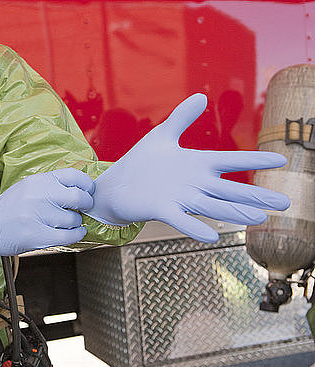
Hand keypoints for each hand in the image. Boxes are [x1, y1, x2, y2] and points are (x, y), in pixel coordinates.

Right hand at [0, 168, 93, 258]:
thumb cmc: (9, 209)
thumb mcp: (28, 187)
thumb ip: (51, 185)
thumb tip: (80, 188)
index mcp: (38, 181)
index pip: (73, 176)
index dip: (86, 185)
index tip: (88, 191)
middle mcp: (39, 196)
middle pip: (78, 197)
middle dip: (86, 203)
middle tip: (84, 207)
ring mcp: (38, 216)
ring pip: (74, 219)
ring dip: (76, 222)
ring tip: (69, 222)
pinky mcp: (37, 235)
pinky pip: (68, 236)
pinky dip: (76, 234)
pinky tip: (74, 232)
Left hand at [83, 93, 290, 242]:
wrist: (115, 187)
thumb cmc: (141, 163)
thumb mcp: (162, 136)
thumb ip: (181, 117)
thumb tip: (202, 96)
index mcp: (196, 164)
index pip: (229, 160)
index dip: (253, 161)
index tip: (281, 160)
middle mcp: (192, 183)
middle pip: (229, 189)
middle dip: (256, 195)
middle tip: (284, 203)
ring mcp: (178, 197)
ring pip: (211, 205)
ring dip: (234, 212)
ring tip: (259, 218)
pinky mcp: (161, 209)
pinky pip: (180, 220)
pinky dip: (194, 228)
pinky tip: (213, 237)